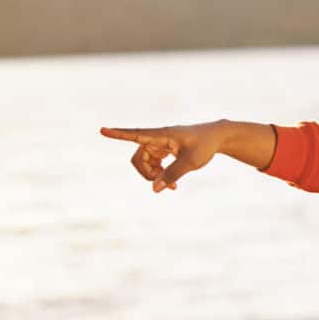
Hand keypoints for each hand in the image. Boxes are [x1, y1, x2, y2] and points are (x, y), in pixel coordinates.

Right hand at [100, 122, 226, 191]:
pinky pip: (154, 164)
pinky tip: (173, 185)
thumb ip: (172, 174)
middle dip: (146, 173)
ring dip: (154, 176)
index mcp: (162, 135)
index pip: (136, 134)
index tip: (102, 130)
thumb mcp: (191, 162)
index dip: (118, 134)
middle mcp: (158, 138)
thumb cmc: (204, 146)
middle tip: (163, 185)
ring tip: (173, 186)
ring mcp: (160, 144)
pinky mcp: (165, 150)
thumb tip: (154, 188)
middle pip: (139, 158)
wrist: (216, 138)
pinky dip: (160, 174)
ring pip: (145, 162)